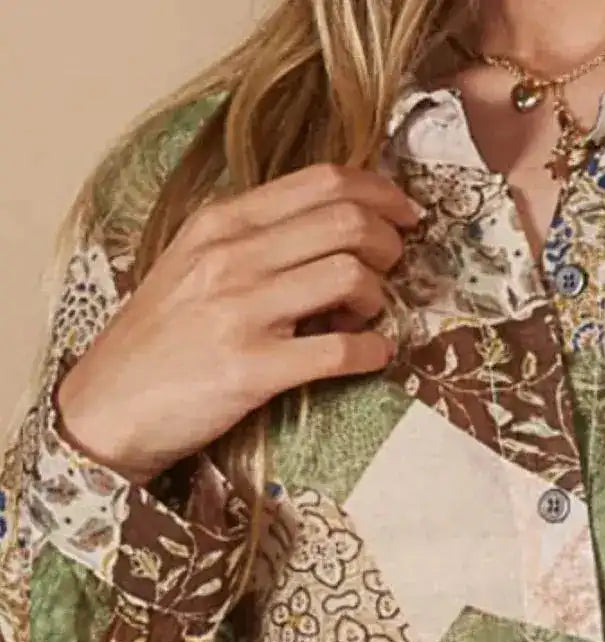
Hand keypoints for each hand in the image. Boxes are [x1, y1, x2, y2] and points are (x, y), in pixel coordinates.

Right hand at [54, 163, 420, 487]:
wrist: (108, 405)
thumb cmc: (159, 340)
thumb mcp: (193, 266)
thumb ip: (255, 243)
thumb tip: (329, 239)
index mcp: (222, 223)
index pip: (321, 182)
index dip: (379, 194)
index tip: (404, 215)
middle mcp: (232, 257)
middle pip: (346, 222)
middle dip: (389, 245)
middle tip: (392, 271)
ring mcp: (241, 312)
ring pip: (349, 276)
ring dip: (379, 298)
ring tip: (367, 317)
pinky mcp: (253, 369)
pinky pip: (339, 351)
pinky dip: (373, 353)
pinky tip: (374, 357)